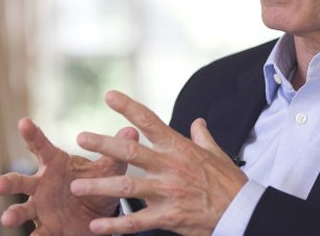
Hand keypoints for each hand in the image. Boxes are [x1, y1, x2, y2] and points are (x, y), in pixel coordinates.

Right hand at [0, 118, 138, 235]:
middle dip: (8, 182)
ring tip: (7, 218)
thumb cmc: (96, 183)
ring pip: (23, 209)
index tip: (23, 122)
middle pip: (21, 181)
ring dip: (13, 213)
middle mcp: (42, 185)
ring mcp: (41, 208)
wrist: (99, 215)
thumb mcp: (108, 168)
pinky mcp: (47, 228)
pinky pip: (38, 234)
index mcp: (55, 164)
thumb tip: (132, 131)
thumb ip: (115, 151)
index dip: (32, 135)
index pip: (41, 147)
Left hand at [71, 90, 247, 235]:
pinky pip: (136, 222)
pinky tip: (96, 226)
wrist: (242, 212)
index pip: (150, 122)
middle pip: (131, 152)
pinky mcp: (167, 216)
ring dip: (100, 186)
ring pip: (127, 187)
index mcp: (179, 148)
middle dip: (103, 144)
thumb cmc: (230, 183)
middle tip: (81, 138)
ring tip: (77, 185)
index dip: (128, 107)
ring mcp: (167, 192)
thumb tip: (198, 121)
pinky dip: (115, 225)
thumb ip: (203, 137)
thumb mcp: (217, 154)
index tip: (109, 96)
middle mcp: (170, 167)